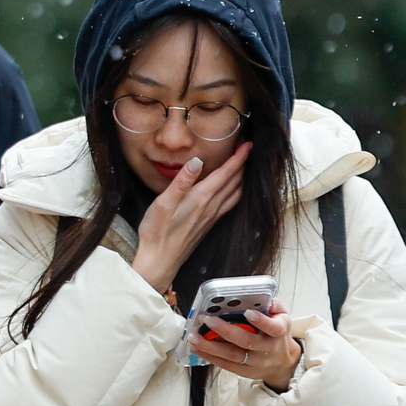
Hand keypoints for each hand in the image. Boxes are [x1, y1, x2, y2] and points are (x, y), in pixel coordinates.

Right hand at [131, 141, 250, 291]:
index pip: (226, 173)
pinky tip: (233, 192)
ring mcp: (211, 217)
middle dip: (243, 164)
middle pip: (234, 182)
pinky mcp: (208, 224)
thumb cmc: (157, 232)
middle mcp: (211, 207)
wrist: (160, 260)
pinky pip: (230, 204)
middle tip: (247, 149)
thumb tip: (197, 161)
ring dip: (242, 178)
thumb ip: (181, 181)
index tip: (247, 144)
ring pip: (235, 194)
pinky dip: (236, 192)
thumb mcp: (163, 203)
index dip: (238, 157)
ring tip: (244, 166)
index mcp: (201, 198)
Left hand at [189, 296, 301, 390]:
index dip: (261, 321)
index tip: (247, 312)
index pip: (273, 328)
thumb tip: (266, 298)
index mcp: (278, 332)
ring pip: (233, 355)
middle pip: (247, 341)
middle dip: (225, 330)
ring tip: (194, 337)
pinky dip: (210, 357)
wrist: (283, 362)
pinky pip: (226, 365)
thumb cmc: (276, 334)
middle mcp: (268, 349)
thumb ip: (274, 306)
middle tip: (207, 320)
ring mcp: (256, 362)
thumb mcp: (281, 317)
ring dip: (211, 346)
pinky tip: (196, 348)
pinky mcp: (245, 371)